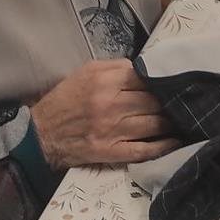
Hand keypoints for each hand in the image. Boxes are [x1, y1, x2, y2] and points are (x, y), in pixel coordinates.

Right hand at [31, 60, 180, 168]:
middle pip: (154, 100)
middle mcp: (110, 104)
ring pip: (155, 124)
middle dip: (169, 101)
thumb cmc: (64, 100)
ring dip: (171, 122)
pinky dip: (164, 146)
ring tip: (180, 119)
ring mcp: (112, 130)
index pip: (145, 77)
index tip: (171, 82)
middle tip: (180, 102)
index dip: (161, 80)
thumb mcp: (85, 72)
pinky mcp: (111, 152)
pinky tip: (175, 142)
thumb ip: (116, 68)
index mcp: (103, 80)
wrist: (39, 134)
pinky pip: (145, 149)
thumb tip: (145, 69)